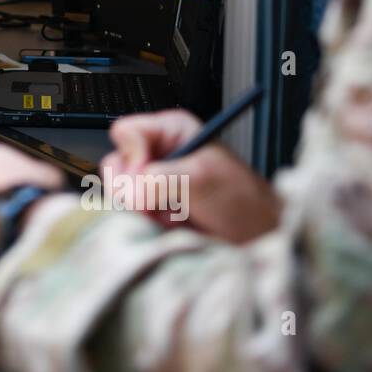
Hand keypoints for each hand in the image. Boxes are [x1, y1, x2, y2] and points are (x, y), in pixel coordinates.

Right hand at [104, 109, 280, 242]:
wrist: (255, 239)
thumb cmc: (242, 201)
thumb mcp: (202, 178)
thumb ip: (161, 178)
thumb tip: (129, 192)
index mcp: (170, 132)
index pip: (125, 131)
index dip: (132, 154)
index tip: (148, 173)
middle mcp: (157, 156)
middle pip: (116, 166)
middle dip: (135, 190)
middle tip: (161, 202)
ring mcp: (151, 185)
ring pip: (119, 195)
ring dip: (144, 212)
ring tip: (175, 216)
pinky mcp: (150, 212)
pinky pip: (129, 218)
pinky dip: (147, 226)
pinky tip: (171, 227)